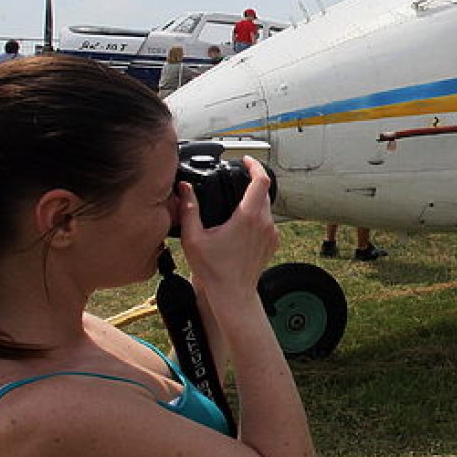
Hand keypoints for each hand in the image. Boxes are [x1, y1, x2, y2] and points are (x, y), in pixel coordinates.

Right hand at [177, 157, 278, 298]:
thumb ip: (189, 210)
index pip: (261, 180)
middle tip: (235, 181)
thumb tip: (184, 189)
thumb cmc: (214, 271)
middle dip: (251, 183)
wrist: (233, 295)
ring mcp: (271, 233)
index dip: (254, 165)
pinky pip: (268, 222)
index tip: (245, 161)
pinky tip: (240, 225)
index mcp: (247, 217)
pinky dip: (256, 217)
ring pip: (267, 207)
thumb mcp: (194, 238)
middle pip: (264, 191)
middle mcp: (264, 223)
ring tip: (234, 205)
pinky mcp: (272, 242)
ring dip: (253, 201)